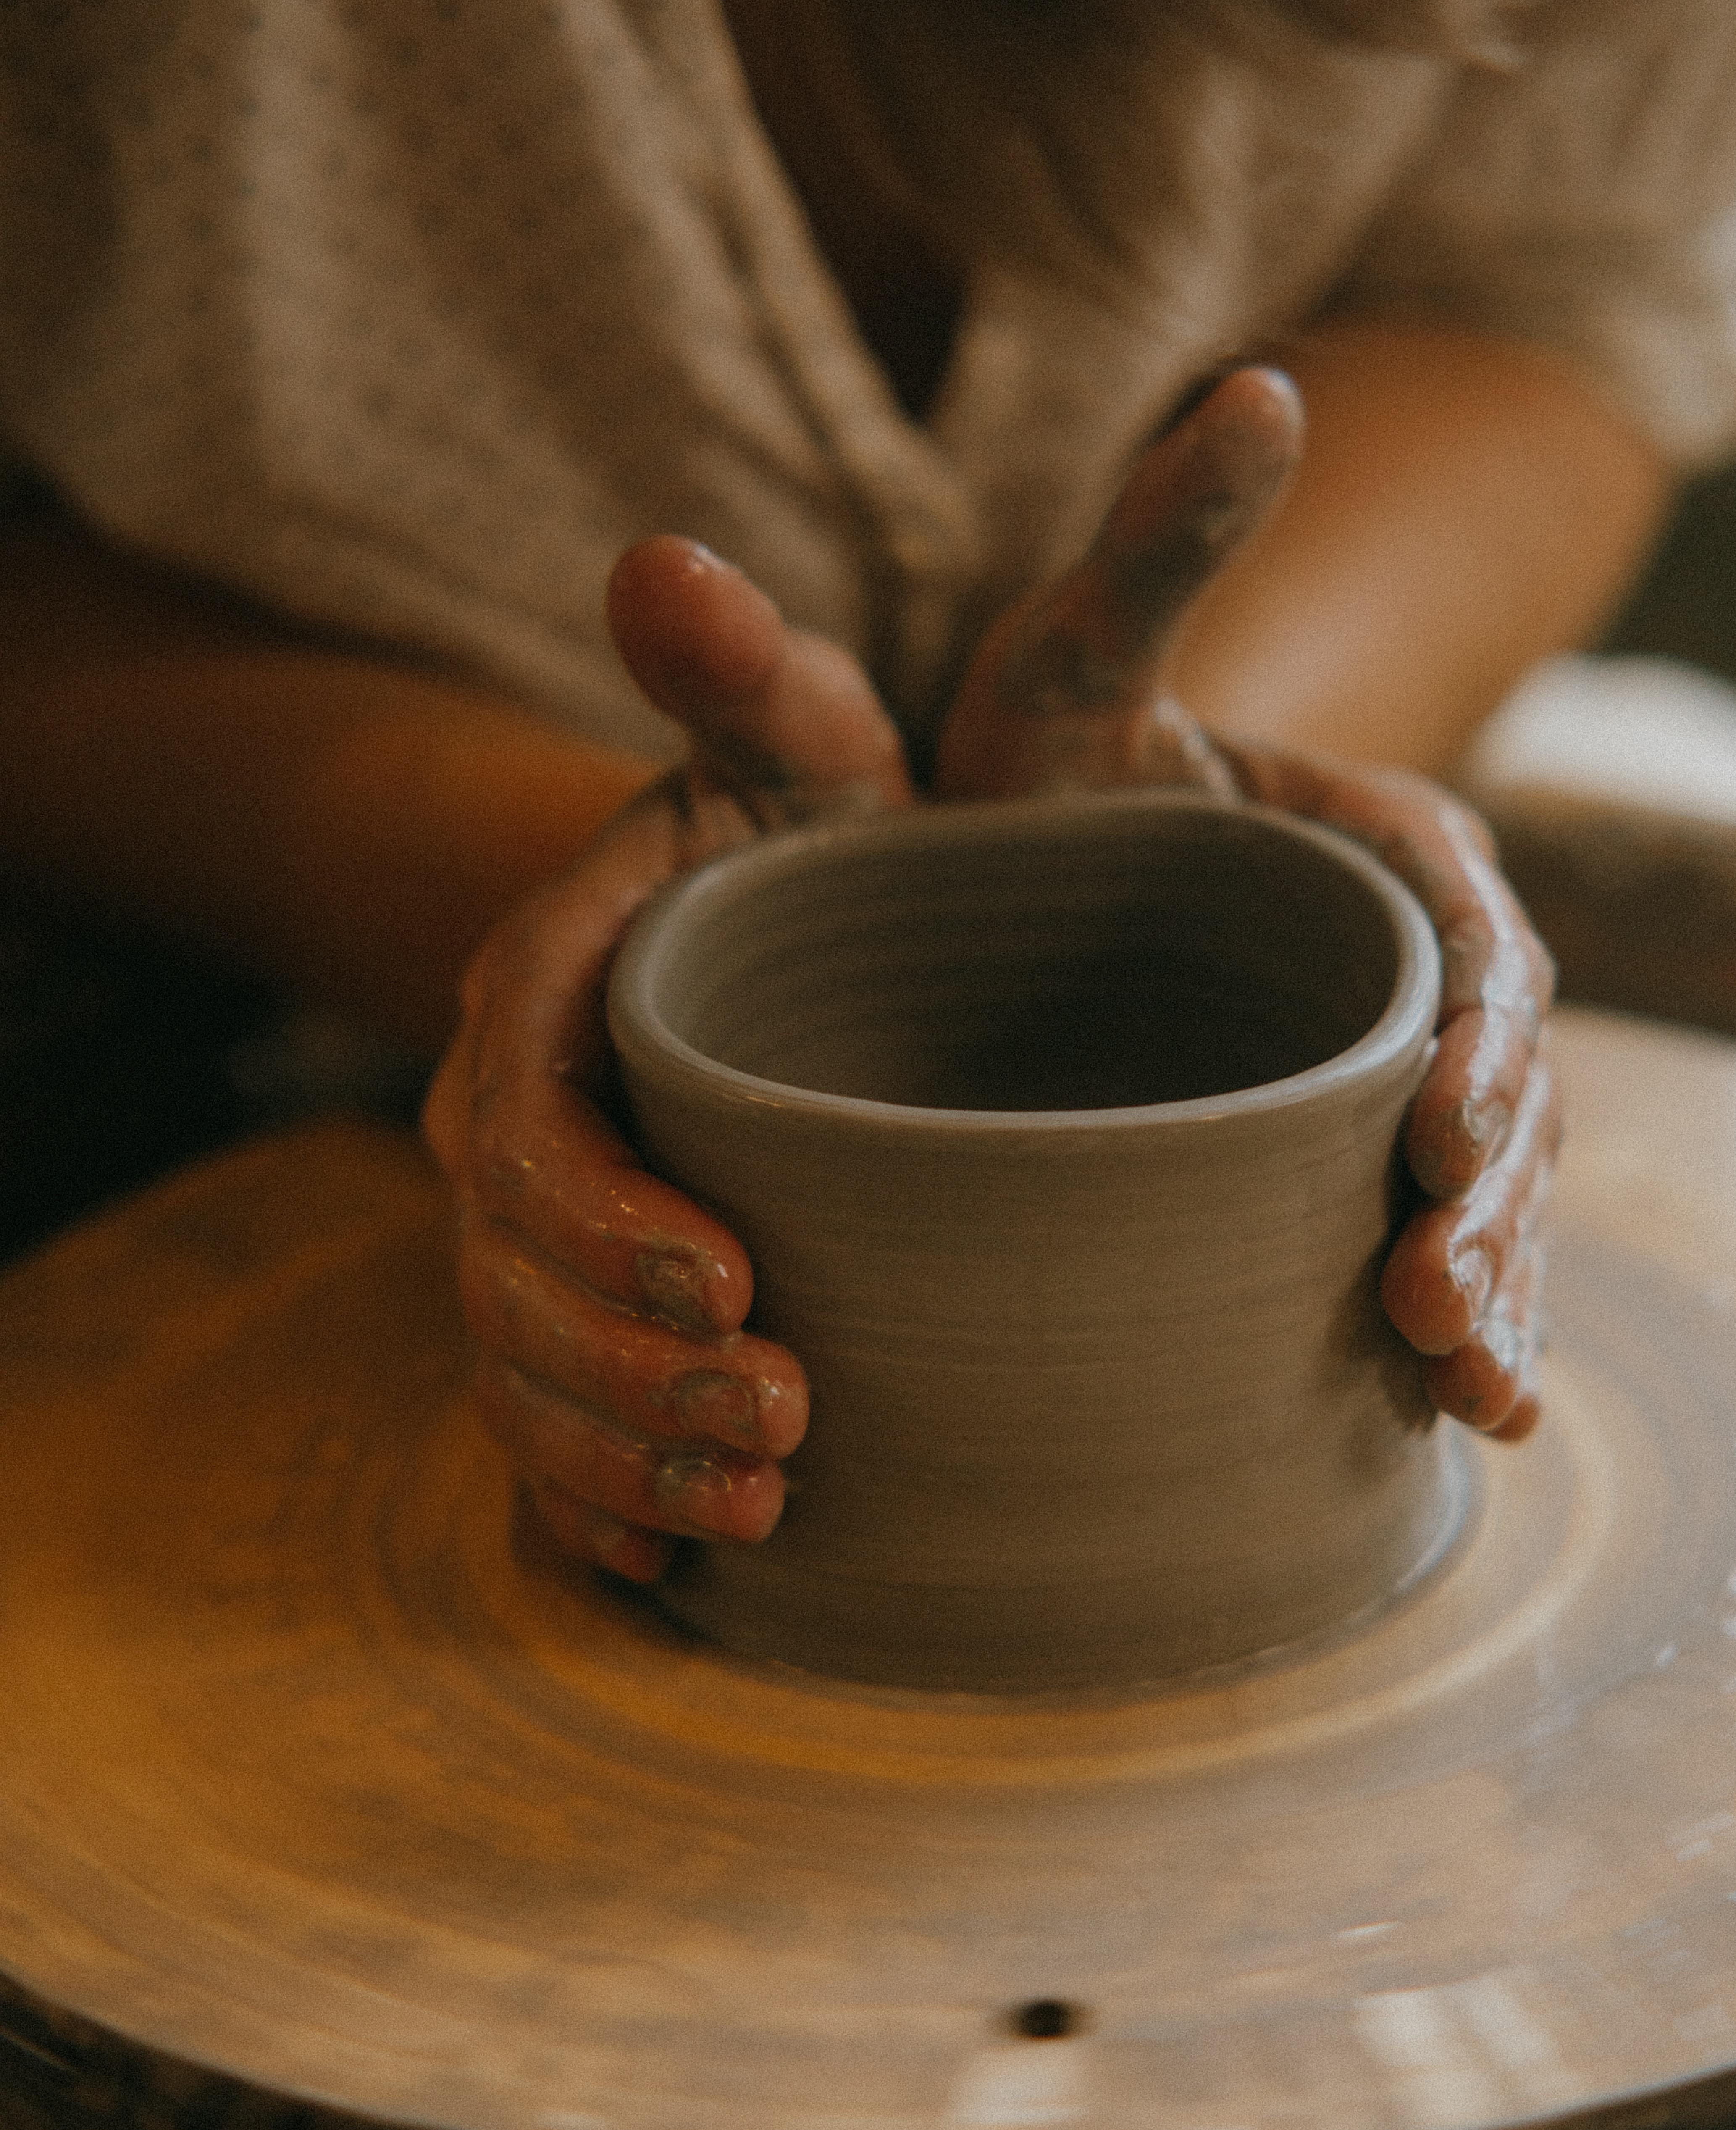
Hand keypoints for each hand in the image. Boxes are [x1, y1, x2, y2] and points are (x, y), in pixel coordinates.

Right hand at [423, 538, 913, 1582]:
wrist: (830, 924)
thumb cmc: (828, 827)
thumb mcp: (804, 738)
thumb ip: (746, 674)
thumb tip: (661, 562)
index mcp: (547, 995)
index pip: (525, 1129)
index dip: (603, 1221)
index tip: (735, 1284)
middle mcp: (514, 1126)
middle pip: (511, 1282)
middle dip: (629, 1372)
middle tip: (786, 1425)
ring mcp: (539, 1236)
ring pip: (524, 1376)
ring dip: (623, 1457)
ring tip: (759, 1510)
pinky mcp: (585, 1317)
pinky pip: (548, 1433)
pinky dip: (600, 1508)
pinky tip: (684, 1567)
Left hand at [934, 364, 1557, 1439]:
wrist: (979, 874)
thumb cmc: (1029, 760)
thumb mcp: (1068, 654)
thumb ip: (1153, 542)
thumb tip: (1255, 380)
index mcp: (1369, 843)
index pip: (1466, 929)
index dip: (1475, 1029)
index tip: (1437, 1123)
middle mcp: (1401, 962)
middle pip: (1498, 1078)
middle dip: (1488, 1195)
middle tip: (1428, 1300)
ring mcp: (1382, 1071)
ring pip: (1484, 1180)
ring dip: (1488, 1276)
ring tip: (1467, 1380)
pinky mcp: (1345, 1159)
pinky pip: (1430, 1235)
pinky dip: (1457, 1314)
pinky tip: (1463, 1409)